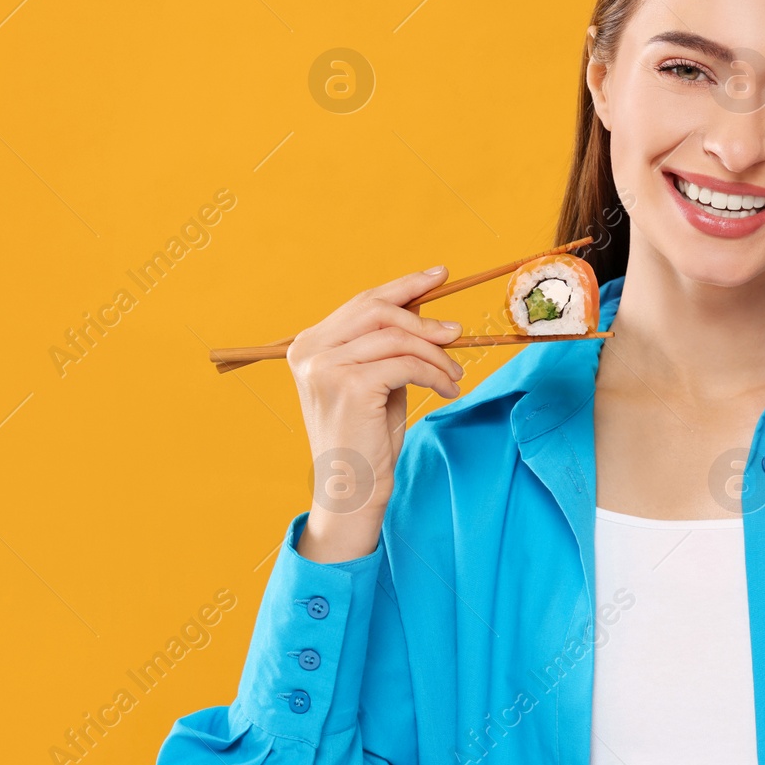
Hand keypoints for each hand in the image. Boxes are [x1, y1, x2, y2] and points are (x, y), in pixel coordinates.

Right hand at [285, 265, 465, 560]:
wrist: (351, 489)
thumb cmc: (366, 437)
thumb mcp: (376, 379)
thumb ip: (389, 343)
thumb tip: (423, 303)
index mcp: (308, 345)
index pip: (363, 302)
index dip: (404, 285)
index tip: (439, 275)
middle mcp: (309, 351)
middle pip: (378, 310)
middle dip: (424, 318)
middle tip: (457, 333)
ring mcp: (325, 367)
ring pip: (397, 337)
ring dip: (436, 354)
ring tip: (455, 375)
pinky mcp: (349, 385)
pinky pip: (406, 364)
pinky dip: (435, 373)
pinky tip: (447, 390)